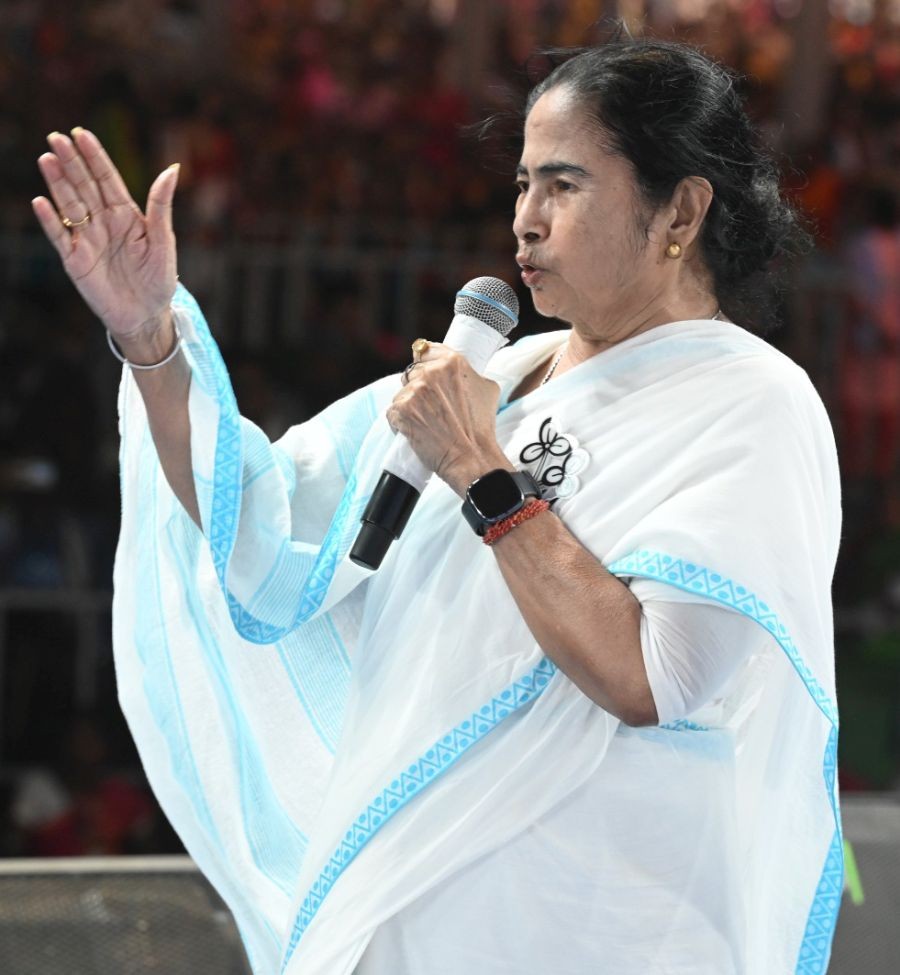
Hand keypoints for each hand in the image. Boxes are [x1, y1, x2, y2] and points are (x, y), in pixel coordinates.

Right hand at [32, 128, 178, 342]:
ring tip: (47, 160)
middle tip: (56, 138)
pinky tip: (41, 202)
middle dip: (71, 162)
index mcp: (126, 215)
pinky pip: (59, 237)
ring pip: (69, 205)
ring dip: (58, 184)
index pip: (107, 180)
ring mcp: (87, 240)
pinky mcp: (75, 261)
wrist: (147, 316)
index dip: (94, 157)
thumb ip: (161, 206)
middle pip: (84, 187)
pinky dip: (50, 221)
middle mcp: (103, 223)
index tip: (81, 134)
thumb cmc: (159, 279)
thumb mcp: (164, 242)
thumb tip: (173, 168)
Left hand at [386, 344, 510, 494]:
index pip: (425, 350)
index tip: (427, 376)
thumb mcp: (487, 389)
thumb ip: (470, 372)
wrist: (471, 457)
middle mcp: (431, 373)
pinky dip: (400, 422)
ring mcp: (414, 391)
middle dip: (418, 388)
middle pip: (412, 372)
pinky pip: (392, 411)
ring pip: (401, 392)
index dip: (425, 364)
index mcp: (452, 362)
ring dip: (409, 405)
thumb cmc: (481, 427)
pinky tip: (416, 430)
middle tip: (431, 408)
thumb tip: (462, 369)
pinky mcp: (401, 410)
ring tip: (427, 422)